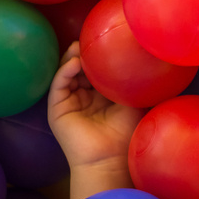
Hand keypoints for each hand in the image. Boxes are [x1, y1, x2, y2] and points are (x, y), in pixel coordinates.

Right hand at [47, 41, 144, 172]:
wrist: (111, 159)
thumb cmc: (126, 133)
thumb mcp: (132, 101)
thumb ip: (131, 82)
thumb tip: (141, 57)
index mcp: (102, 96)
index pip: (97, 70)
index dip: (100, 56)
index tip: (106, 40)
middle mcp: (84, 98)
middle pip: (80, 69)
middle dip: (84, 53)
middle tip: (90, 39)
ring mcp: (69, 103)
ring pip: (66, 74)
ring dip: (72, 58)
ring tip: (80, 46)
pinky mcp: (57, 110)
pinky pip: (58, 86)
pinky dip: (64, 72)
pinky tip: (74, 63)